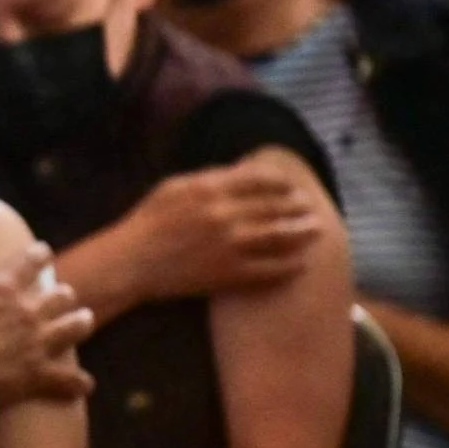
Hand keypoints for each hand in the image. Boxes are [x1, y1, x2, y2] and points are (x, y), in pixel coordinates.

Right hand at [0, 221, 95, 407]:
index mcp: (4, 290)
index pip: (32, 262)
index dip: (40, 256)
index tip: (44, 253)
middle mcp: (28, 314)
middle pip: (61, 297)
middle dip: (63, 296)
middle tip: (63, 297)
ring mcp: (38, 346)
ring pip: (75, 329)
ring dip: (80, 324)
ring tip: (83, 322)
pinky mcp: (40, 377)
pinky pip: (70, 381)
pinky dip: (78, 383)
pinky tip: (84, 385)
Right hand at [122, 161, 324, 302]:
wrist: (131, 263)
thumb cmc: (148, 222)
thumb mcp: (174, 186)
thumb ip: (210, 177)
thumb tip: (243, 172)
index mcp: (210, 189)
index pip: (262, 179)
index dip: (283, 182)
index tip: (292, 186)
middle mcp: (225, 215)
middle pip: (277, 207)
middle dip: (300, 207)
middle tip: (311, 208)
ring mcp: (229, 246)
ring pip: (281, 237)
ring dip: (303, 234)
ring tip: (317, 231)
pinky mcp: (229, 274)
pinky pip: (270, 270)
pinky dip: (290, 266)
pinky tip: (301, 264)